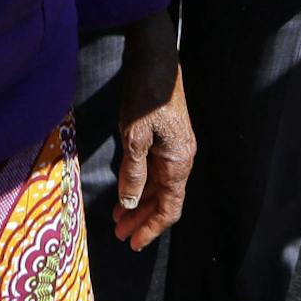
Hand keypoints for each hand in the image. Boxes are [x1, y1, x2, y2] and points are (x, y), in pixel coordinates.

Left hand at [113, 9, 193, 250]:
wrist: (155, 56)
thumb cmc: (146, 95)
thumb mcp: (134, 135)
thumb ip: (133, 172)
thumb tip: (129, 204)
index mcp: (179, 162)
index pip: (170, 208)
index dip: (151, 228)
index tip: (132, 243)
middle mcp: (182, 158)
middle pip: (165, 199)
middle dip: (142, 219)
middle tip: (119, 234)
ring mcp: (175, 146)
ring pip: (159, 185)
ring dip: (140, 202)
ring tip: (118, 218)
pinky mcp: (166, 135)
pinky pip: (156, 169)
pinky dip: (141, 182)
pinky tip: (126, 187)